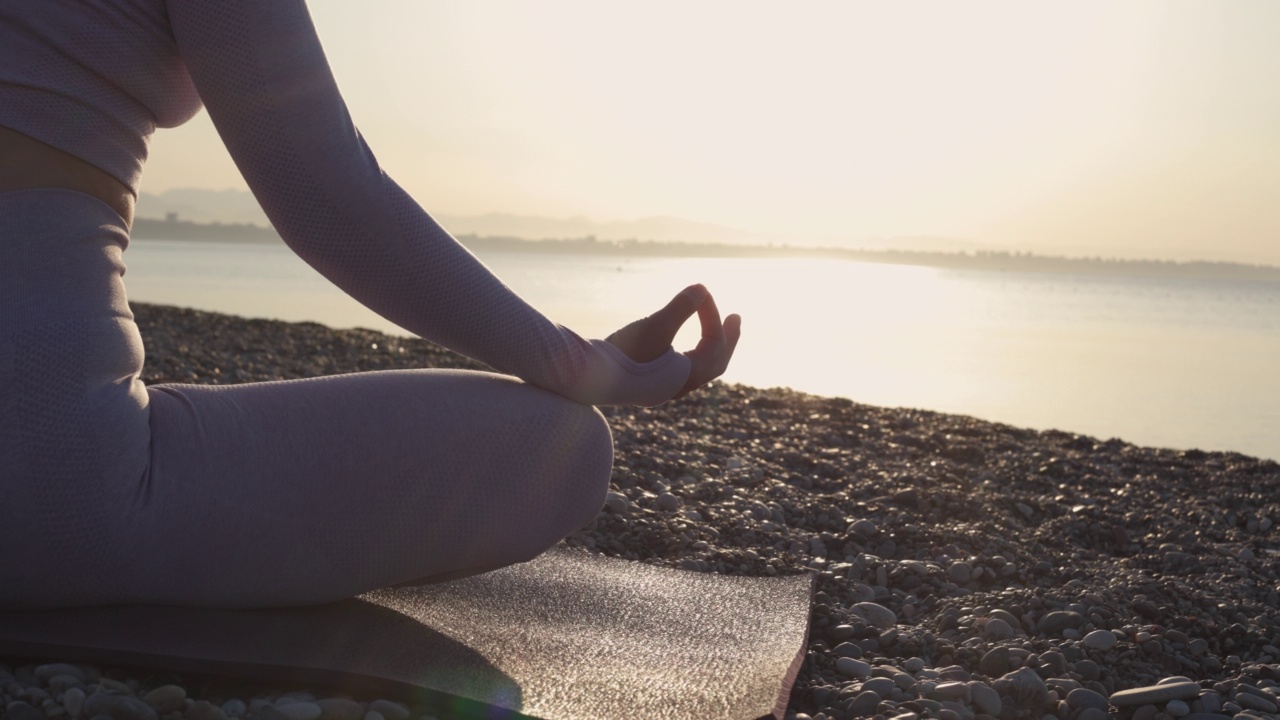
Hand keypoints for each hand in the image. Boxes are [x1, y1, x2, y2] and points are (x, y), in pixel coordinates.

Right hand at [605, 284, 741, 398]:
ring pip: (698, 368)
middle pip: (715, 363)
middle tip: (735, 318)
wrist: (587, 380)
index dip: (712, 315)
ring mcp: (664, 388)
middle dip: (726, 338)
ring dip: (708, 345)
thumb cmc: (623, 354)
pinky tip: (680, 343)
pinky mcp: (648, 385)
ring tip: (711, 328)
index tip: (701, 291)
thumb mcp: (655, 327)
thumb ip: (681, 308)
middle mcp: (680, 387)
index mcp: (688, 376)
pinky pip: (682, 369)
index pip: (714, 344)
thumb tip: (702, 288)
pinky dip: (690, 352)